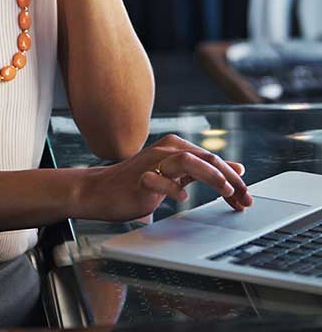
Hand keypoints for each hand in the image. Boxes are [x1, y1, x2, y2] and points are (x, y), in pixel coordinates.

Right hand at [76, 134, 252, 222]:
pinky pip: (159, 180)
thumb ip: (201, 171)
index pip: (212, 158)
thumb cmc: (137, 184)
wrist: (100, 191)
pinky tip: (182, 199)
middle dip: (229, 178)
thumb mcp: (174, 177)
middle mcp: (166, 150)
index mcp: (176, 148)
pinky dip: (173, 189)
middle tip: (244, 198)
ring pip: (187, 161)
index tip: (246, 197)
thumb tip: (235, 168)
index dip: (233, 177)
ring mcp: (152, 163)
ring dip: (209, 175)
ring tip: (225, 192)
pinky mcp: (139, 178)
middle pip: (205, 157)